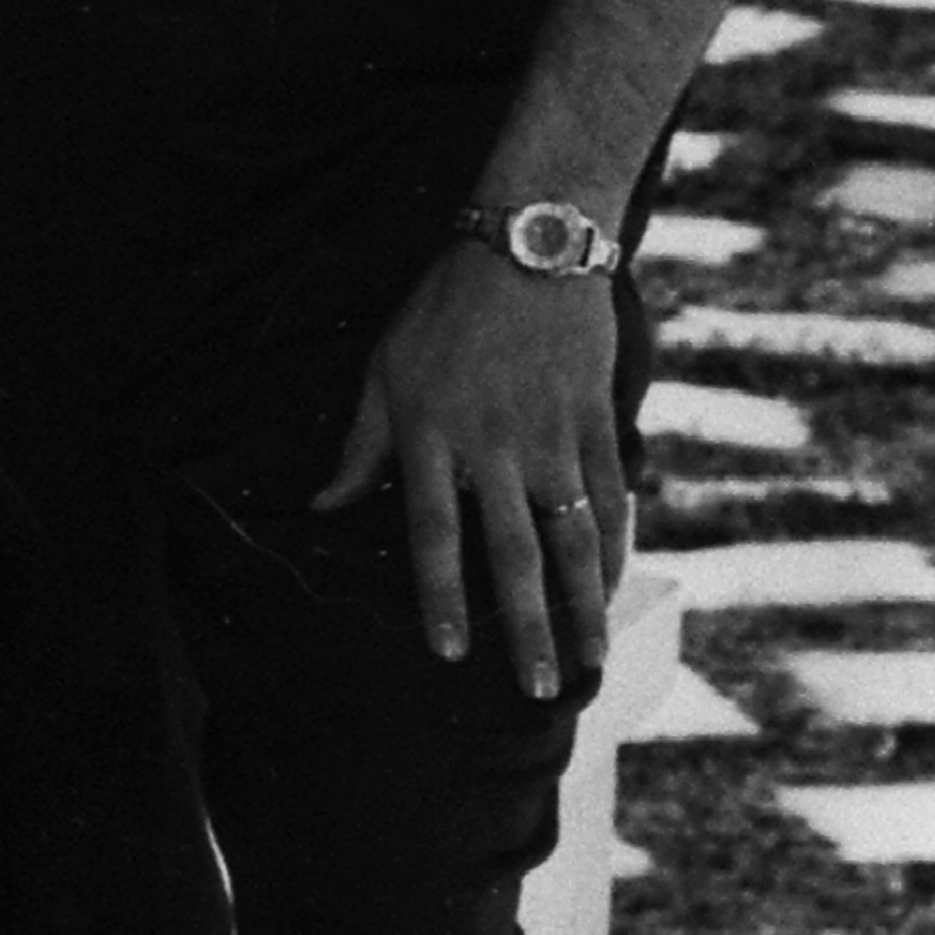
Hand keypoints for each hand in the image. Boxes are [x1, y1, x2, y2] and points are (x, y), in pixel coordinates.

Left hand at [314, 241, 631, 699]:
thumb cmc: (442, 309)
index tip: (446, 653)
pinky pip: (609, 494)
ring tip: (589, 660)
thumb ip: (359, 445)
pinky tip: (611, 590)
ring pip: (571, 534)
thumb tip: (320, 505)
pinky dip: (613, 546)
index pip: (434, 532)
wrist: (528, 244)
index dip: (440, 595)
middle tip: (535, 690)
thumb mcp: (385, 369)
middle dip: (525, 627)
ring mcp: (550, 431)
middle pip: (512, 551)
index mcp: (432, 434)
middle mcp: (493, 442)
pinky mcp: (594, 417)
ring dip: (582, 604)